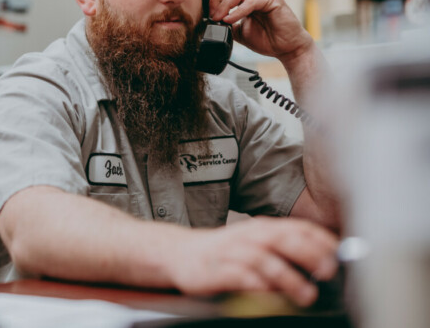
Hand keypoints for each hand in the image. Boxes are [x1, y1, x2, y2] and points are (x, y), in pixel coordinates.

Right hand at [167, 217, 338, 306]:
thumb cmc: (226, 253)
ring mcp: (230, 252)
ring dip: (288, 276)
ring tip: (306, 294)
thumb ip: (285, 251)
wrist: (181, 254)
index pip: (296, 228)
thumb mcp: (257, 245)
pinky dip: (255, 283)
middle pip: (282, 239)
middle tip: (328, 271)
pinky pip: (237, 275)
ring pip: (263, 259)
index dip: (320, 240)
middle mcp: (248, 236)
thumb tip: (325, 262)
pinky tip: (268, 292)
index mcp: (262, 228)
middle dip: (309, 254)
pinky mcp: (214, 270)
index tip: (340, 255)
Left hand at [199, 0, 313, 61]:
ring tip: (219, 18)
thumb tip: (210, 22)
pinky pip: (251, 1)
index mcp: (244, 0)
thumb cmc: (267, 39)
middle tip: (211, 15)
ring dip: (224, 5)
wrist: (287, 48)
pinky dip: (238, 11)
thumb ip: (227, 24)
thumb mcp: (239, 32)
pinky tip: (230, 19)